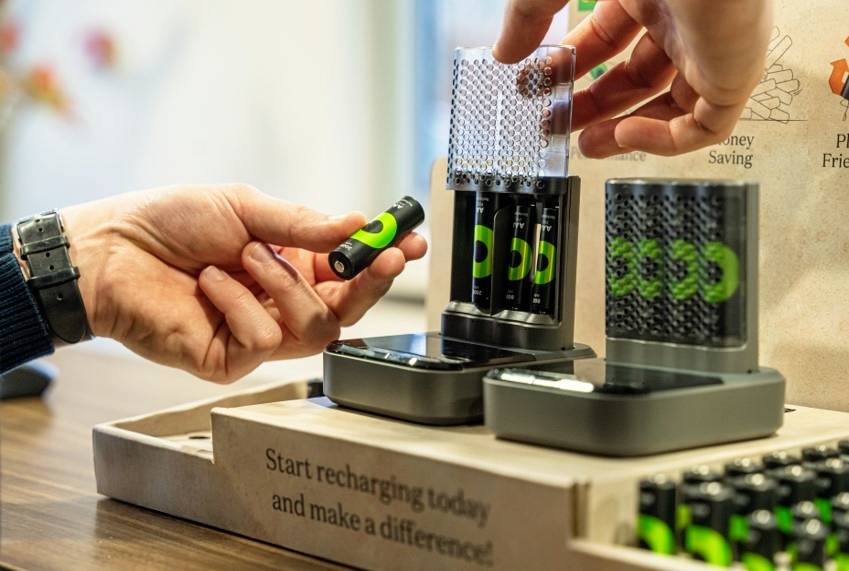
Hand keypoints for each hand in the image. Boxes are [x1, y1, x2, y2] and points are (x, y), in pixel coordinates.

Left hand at [61, 184, 426, 381]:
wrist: (109, 250)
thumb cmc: (170, 222)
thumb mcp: (243, 207)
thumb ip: (301, 224)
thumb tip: (356, 224)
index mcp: (290, 266)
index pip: (351, 273)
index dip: (384, 261)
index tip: (410, 244)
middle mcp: (281, 302)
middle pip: (348, 310)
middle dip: (369, 282)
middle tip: (383, 257)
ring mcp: (259, 334)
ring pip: (315, 328)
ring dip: (284, 283)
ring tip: (243, 255)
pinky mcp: (232, 359)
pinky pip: (264, 338)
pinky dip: (240, 302)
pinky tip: (210, 283)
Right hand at [494, 0, 771, 156]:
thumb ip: (527, 15)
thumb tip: (504, 53)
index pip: (608, 38)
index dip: (571, 66)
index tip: (536, 87)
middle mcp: (680, 16)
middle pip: (637, 75)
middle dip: (594, 104)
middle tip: (557, 124)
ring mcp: (710, 45)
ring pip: (676, 104)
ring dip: (629, 130)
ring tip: (588, 145)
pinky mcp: (734, 71)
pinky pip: (707, 124)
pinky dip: (666, 140)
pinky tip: (625, 134)